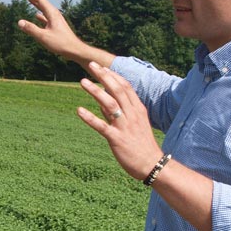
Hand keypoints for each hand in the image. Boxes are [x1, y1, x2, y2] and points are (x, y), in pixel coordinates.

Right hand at [18, 0, 114, 68]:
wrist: (75, 50)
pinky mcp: (57, 27)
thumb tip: (19, 22)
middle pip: (42, 3)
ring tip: (30, 0)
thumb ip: (31, 29)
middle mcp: (55, 15)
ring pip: (44, 10)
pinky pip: (46, 17)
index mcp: (52, 14)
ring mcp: (56, 20)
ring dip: (36, 4)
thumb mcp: (43, 37)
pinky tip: (37, 16)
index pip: (39, 0)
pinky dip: (40, 15)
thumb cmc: (61, 43)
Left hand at [77, 62, 162, 180]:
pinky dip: (90, 117)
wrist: (152, 165)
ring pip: (109, 104)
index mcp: (137, 110)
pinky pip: (101, 126)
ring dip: (95, 91)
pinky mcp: (117, 139)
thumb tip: (102, 104)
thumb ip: (118, 113)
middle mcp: (132, 115)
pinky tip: (78, 110)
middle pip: (117, 90)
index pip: (125, 86)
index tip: (101, 67)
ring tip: (82, 81)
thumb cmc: (142, 145)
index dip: (113, 75)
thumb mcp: (134, 125)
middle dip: (104, 76)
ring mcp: (124, 126)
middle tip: (91, 65)